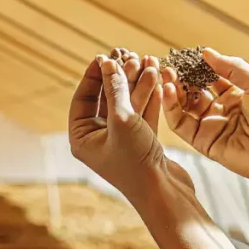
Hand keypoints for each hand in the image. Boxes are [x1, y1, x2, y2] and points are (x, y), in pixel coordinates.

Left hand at [68, 49, 192, 198]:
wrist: (166, 194)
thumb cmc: (137, 163)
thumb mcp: (123, 120)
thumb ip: (115, 90)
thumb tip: (107, 62)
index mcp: (81, 138)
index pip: (82, 98)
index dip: (94, 75)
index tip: (105, 55)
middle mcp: (99, 139)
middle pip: (106, 98)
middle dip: (119, 76)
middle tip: (129, 54)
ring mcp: (122, 140)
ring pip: (128, 103)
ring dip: (138, 82)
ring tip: (149, 60)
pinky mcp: (143, 142)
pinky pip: (143, 113)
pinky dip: (150, 95)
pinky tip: (156, 76)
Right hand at [162, 48, 248, 187]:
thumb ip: (233, 68)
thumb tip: (207, 53)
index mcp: (238, 96)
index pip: (210, 78)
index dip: (197, 67)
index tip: (184, 55)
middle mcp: (222, 110)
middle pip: (194, 91)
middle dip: (181, 78)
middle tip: (168, 65)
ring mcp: (211, 126)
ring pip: (184, 107)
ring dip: (173, 91)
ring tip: (166, 76)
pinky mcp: (203, 143)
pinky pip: (182, 125)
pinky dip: (172, 108)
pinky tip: (169, 91)